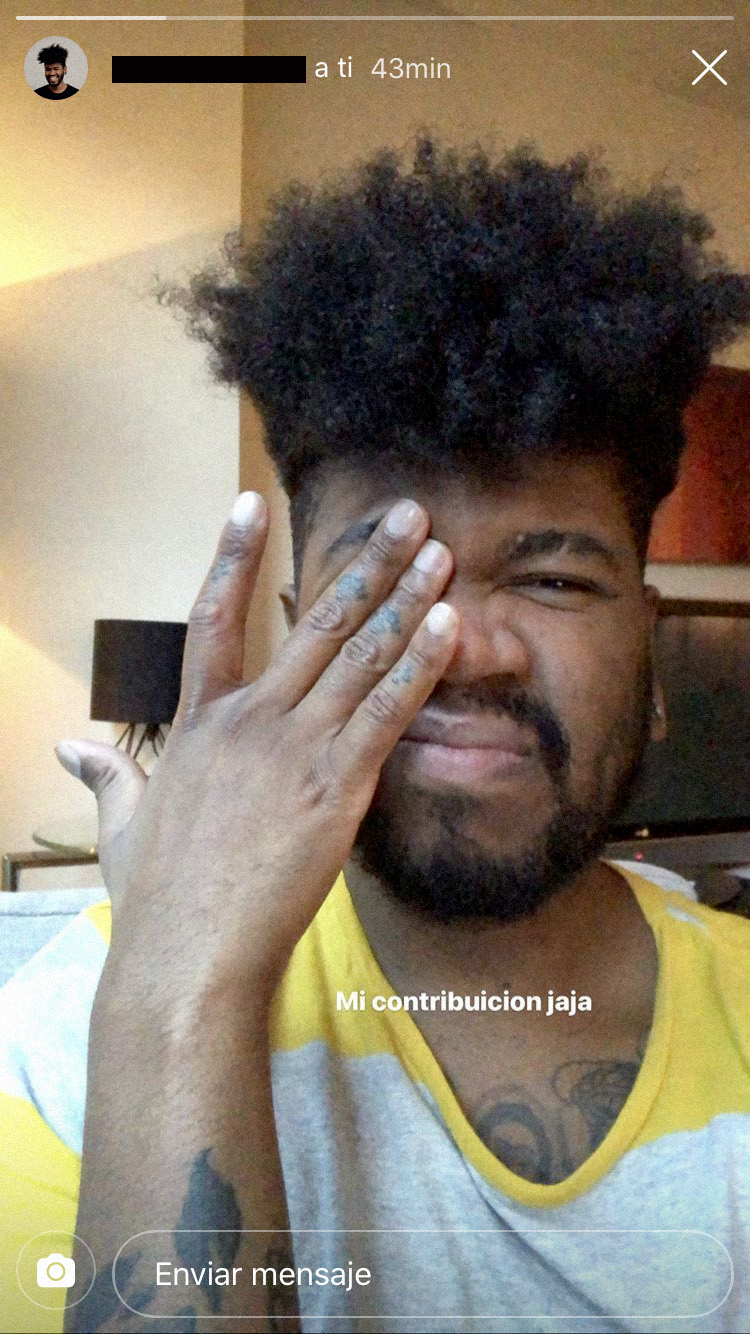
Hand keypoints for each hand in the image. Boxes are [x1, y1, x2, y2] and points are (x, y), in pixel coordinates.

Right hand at [55, 492, 457, 1002]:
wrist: (188, 954)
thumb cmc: (156, 898)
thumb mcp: (122, 825)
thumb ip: (106, 774)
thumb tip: (70, 748)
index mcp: (198, 723)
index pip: (214, 618)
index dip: (232, 556)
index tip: (252, 503)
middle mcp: (249, 720)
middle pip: (315, 621)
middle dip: (366, 562)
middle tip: (406, 515)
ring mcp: (294, 748)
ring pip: (359, 655)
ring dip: (406, 599)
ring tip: (441, 553)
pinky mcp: (336, 785)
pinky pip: (386, 711)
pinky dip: (421, 665)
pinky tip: (450, 625)